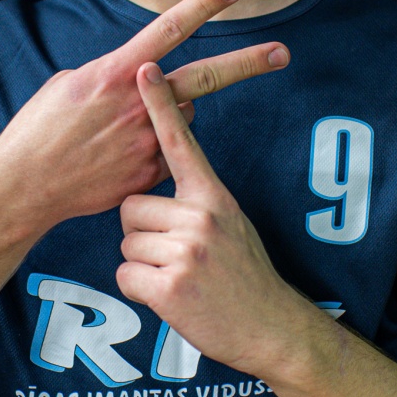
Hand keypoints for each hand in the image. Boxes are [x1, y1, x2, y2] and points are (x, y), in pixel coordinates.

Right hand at [0, 0, 289, 234]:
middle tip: (282, 53)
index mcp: (115, 72)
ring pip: (181, 118)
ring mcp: (148, 140)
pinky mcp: (149, 172)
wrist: (27, 185)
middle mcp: (139, 103)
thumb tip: (139, 76)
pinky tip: (118, 159)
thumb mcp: (69, 84)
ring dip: (165, 118)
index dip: (203, 5)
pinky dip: (151, 151)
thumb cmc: (39, 129)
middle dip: (248, 63)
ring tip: (120, 133)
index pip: (169, 28)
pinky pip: (167, 154)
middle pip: (206, 77)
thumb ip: (111, 74)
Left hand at [115, 61, 312, 378]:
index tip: (144, 70)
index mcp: (214, 197)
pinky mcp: (171, 286)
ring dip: (141, 265)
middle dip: (141, 233)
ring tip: (178, 277)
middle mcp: (201, 217)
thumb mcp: (232, 224)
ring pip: (126, 243)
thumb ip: (199, 201)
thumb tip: (163, 180)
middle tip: (173, 256)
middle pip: (130, 207)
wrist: (270, 326)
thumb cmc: (244, 276)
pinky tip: (170, 298)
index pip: (181, 144)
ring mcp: (187, 251)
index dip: (160, 105)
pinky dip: (140, 291)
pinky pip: (125, 276)